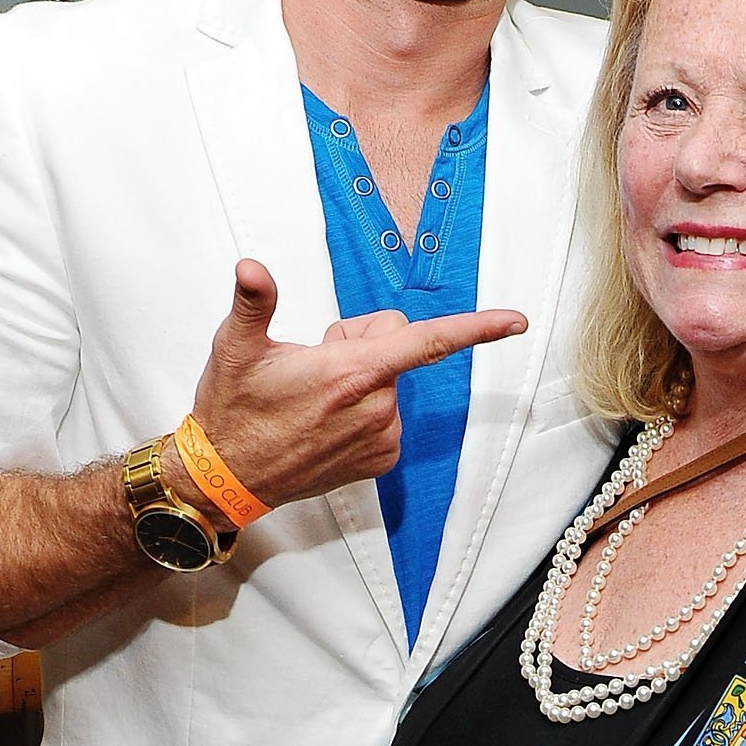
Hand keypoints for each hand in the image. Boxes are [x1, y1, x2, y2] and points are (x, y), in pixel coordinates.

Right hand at [186, 262, 525, 508]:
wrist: (229, 476)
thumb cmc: (233, 409)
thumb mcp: (236, 348)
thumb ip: (254, 302)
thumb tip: (251, 268)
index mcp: (352, 372)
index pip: (428, 341)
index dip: (476, 328)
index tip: (516, 320)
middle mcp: (376, 406)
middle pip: (397, 345)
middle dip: (362, 341)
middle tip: (314, 360)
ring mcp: (381, 436)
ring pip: (391, 381)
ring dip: (360, 379)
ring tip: (314, 397)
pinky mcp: (380, 459)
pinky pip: (388, 414)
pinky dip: (362, 410)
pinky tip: (325, 420)